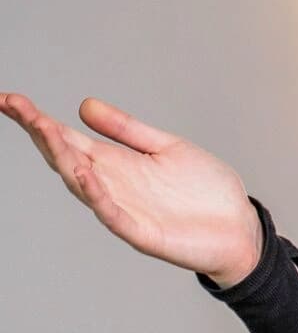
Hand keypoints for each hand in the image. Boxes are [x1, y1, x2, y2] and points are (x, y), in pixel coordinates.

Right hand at [3, 93, 262, 287]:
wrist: (239, 229)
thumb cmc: (204, 192)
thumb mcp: (167, 147)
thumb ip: (127, 130)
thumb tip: (84, 105)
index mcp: (116, 164)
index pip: (68, 139)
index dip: (38, 121)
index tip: (10, 100)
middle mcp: (111, 186)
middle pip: (66, 158)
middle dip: (42, 134)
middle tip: (19, 108)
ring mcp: (124, 209)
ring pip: (83, 184)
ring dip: (65, 159)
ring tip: (47, 132)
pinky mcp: (142, 232)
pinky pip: (113, 214)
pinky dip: (98, 196)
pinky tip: (86, 176)